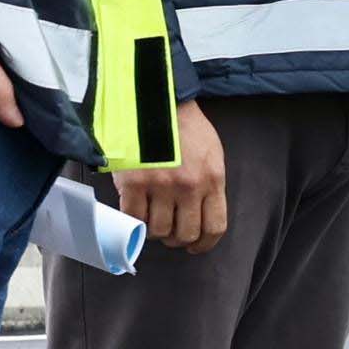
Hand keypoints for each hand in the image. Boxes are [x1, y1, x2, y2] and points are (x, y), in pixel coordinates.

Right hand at [112, 100, 225, 253]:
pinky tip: (135, 210)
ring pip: (158, 230)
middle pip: (185, 234)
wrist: (154, 101)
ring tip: (151, 217)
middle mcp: (188, 186)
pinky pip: (133, 218)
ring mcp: (160, 185)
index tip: (195, 246)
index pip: (214, 227)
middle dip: (177, 238)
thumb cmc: (185, 127)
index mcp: (212, 179)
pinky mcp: (134, 183)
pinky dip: (133, 220)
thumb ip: (209, 185)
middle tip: (169, 231)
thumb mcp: (211, 154)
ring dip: (154, 230)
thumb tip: (201, 216)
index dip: (204, 244)